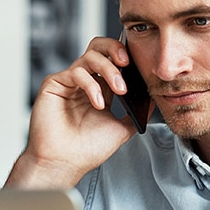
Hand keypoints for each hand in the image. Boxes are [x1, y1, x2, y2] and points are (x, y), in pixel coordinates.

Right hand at [5, 37, 152, 188]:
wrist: (66, 163)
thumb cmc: (88, 149)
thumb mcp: (123, 128)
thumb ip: (138, 113)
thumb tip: (155, 98)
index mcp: (100, 88)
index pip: (112, 60)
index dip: (126, 58)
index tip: (141, 66)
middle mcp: (84, 81)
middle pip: (98, 47)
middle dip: (115, 49)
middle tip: (127, 62)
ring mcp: (69, 82)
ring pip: (90, 57)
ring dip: (109, 70)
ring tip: (120, 90)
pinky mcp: (55, 84)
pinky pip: (76, 72)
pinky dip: (92, 85)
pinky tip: (98, 103)